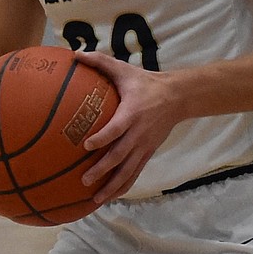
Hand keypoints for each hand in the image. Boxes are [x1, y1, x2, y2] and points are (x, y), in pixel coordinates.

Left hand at [75, 50, 182, 203]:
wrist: (177, 97)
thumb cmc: (145, 82)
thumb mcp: (124, 70)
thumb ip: (100, 62)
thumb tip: (75, 54)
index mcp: (131, 114)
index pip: (116, 129)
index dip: (103, 138)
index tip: (87, 146)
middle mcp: (138, 134)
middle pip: (120, 156)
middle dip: (102, 170)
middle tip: (84, 180)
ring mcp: (144, 146)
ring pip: (128, 171)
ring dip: (112, 186)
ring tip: (95, 199)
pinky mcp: (148, 153)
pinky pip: (135, 173)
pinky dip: (123, 187)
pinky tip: (110, 198)